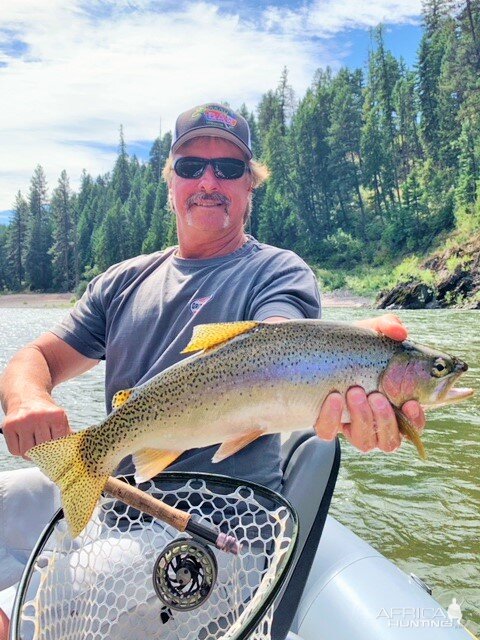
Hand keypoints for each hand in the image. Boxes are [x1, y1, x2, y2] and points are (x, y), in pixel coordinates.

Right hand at [2, 398, 70, 459]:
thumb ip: (66, 434)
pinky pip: (14, 450)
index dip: (57, 450)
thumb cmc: (44, 411)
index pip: (59, 444)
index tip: (55, 450)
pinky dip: (19, 450)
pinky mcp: (8, 426)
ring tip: (32, 443)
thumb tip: (73, 450)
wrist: (26, 396)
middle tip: (42, 447)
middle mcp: (38, 417)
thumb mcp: (59, 418)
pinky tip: (23, 440)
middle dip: (43, 452)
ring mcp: (22, 421)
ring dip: (30, 453)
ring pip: (27, 452)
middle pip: (43, 449)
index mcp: (56, 415)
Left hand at [314, 314, 425, 451]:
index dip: (416, 420)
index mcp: (394, 405)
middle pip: (390, 441)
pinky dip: (331, 418)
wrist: (320, 346)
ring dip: (363, 419)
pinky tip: (333, 397)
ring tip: (355, 391)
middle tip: (375, 395)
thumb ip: (388, 326)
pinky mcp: (326, 424)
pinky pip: (328, 433)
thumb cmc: (355, 345)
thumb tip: (399, 332)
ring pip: (364, 442)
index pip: (413, 426)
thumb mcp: (372, 331)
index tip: (410, 402)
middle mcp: (375, 422)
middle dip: (385, 419)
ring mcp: (351, 426)